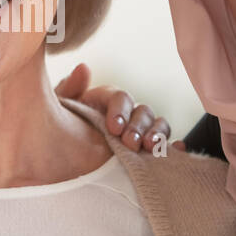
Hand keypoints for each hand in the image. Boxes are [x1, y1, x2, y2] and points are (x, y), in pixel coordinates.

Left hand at [54, 62, 180, 152]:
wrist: (63, 167)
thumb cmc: (59, 135)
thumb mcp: (58, 114)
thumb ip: (67, 92)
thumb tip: (83, 68)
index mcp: (106, 101)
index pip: (121, 98)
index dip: (120, 110)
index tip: (113, 127)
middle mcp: (127, 114)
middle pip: (143, 112)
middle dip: (139, 127)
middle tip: (130, 143)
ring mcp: (140, 133)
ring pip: (158, 126)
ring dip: (157, 135)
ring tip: (150, 148)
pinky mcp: (148, 153)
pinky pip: (167, 146)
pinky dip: (174, 146)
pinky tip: (177, 149)